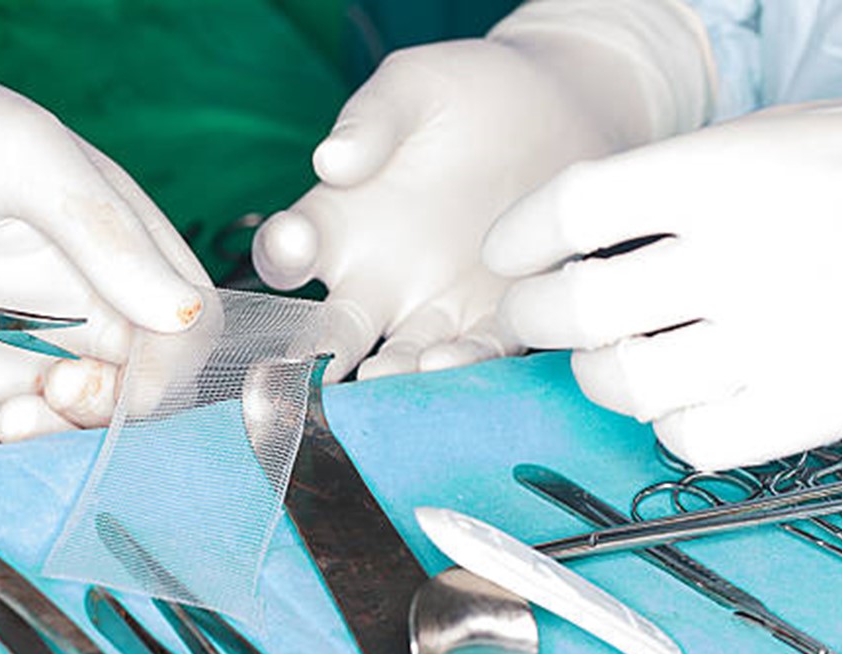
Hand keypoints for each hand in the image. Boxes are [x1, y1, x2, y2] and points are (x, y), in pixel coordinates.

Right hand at [253, 0, 710, 381]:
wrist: (560, 113)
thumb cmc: (468, 95)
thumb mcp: (414, 88)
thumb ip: (373, 119)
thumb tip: (331, 162)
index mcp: (338, 225)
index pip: (289, 252)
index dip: (282, 253)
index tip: (292, 246)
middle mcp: (375, 280)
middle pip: (335, 328)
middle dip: (320, 351)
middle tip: (310, 368)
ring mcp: (432, 307)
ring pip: (401, 355)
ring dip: (391, 373)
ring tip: (385, 377)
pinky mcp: (494, 319)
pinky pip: (476, 351)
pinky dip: (464, 365)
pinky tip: (450, 365)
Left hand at [488, 101, 841, 468]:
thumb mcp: (768, 142)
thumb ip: (672, 183)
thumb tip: (568, 237)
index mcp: (727, 174)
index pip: (574, 207)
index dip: (518, 237)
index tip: (507, 254)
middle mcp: (746, 257)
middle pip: (576, 306)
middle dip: (526, 318)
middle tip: (527, 315)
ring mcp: (777, 340)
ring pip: (621, 381)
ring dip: (588, 373)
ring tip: (600, 354)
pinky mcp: (805, 408)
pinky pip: (689, 439)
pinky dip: (665, 422)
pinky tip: (678, 393)